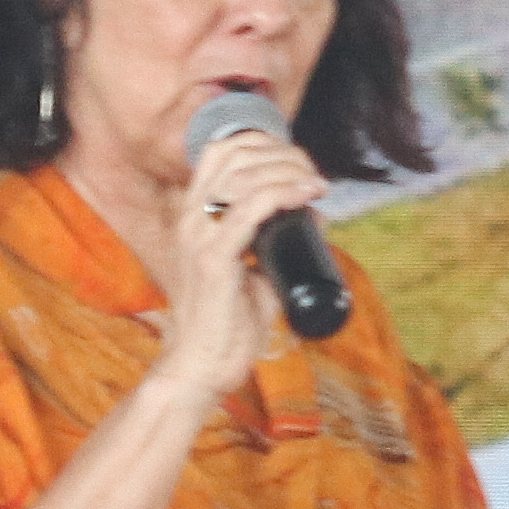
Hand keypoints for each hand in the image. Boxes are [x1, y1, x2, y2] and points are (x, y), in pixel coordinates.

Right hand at [149, 118, 325, 404]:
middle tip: (314, 174)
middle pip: (237, 154)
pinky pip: (249, 208)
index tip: (299, 163)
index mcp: (195, 215)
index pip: (222, 150)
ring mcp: (198, 235)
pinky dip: (284, 192)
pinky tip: (309, 193)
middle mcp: (191, 217)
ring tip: (317, 183)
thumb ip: (279, 243)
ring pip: (245, 175)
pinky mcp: (212, 258)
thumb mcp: (258, 272)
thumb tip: (316, 217)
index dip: (263, 142)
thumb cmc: (230, 324)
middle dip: (284, 154)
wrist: (203, 365)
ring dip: (289, 170)